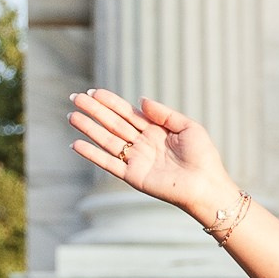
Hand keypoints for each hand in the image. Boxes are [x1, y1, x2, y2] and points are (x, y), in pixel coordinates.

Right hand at [70, 87, 236, 226]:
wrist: (206, 185)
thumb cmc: (203, 156)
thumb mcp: (188, 127)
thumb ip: (163, 113)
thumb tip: (140, 100)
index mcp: (155, 130)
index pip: (127, 113)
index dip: (110, 102)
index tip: (94, 92)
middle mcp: (142, 144)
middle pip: (113, 123)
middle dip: (94, 111)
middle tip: (75, 98)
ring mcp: (136, 160)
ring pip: (107, 140)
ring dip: (89, 129)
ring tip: (72, 116)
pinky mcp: (133, 176)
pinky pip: (109, 163)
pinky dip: (93, 154)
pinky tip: (77, 144)